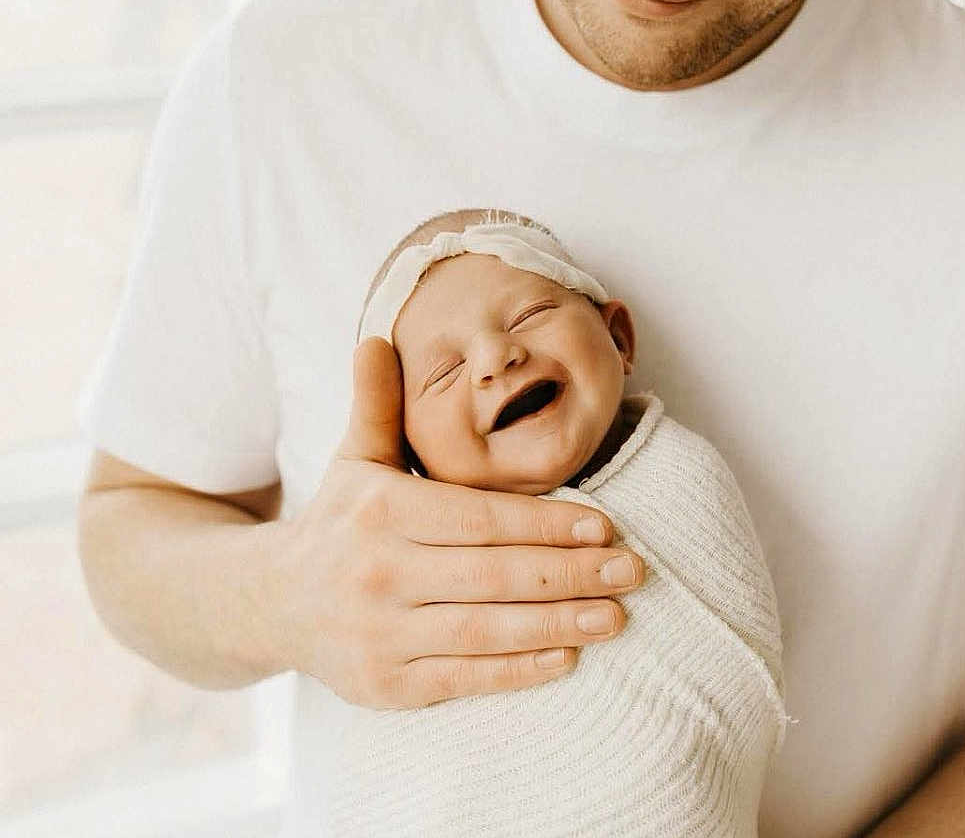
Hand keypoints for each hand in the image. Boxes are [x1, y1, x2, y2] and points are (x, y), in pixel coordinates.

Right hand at [275, 338, 643, 709]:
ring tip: (616, 614)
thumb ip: (377, 402)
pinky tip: (568, 658)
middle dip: (569, 574)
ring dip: (558, 625)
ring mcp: (380, 636)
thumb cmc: (340, 518)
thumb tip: (375, 337)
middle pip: (493, 577)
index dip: (546, 522)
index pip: (481, 519)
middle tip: (632, 569)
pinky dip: (518, 671)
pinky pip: (464, 678)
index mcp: (381, 512)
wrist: (273, 602)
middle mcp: (379, 575)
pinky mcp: (384, 686)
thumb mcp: (355, 455)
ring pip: (485, 632)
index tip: (605, 526)